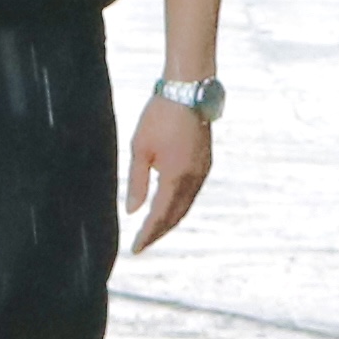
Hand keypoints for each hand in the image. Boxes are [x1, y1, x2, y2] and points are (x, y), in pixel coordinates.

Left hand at [125, 90, 212, 248]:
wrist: (188, 90)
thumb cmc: (160, 115)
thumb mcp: (139, 148)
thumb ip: (136, 182)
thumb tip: (132, 211)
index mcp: (175, 177)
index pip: (160, 216)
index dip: (147, 234)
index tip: (135, 249)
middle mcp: (194, 179)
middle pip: (176, 216)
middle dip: (159, 232)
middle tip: (142, 244)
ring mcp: (203, 171)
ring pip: (186, 205)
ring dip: (170, 220)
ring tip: (153, 230)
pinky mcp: (205, 162)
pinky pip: (192, 192)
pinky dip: (179, 205)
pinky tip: (168, 205)